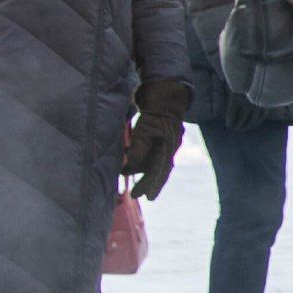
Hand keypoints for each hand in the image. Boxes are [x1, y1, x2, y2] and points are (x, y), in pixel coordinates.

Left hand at [123, 79, 191, 200]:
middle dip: (147, 181)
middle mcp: (168, 148)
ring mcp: (164, 142)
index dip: (153, 185)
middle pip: (157, 169)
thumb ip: (138, 149)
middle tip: (137, 195)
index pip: (160, 171)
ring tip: (124, 172)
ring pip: (152, 160)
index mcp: (167, 149)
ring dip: (139, 168)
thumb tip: (130, 167)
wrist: (165, 95)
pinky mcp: (158, 136)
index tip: (148, 197)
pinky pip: (150, 151)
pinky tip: (128, 157)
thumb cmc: (154, 113)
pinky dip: (139, 156)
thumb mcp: (144, 131)